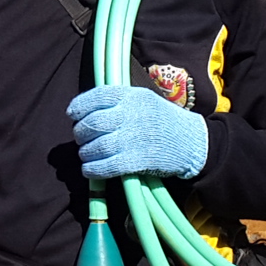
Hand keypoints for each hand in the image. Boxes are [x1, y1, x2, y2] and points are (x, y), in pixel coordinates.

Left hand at [68, 85, 208, 181]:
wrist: (192, 142)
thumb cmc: (163, 120)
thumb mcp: (144, 99)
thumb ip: (118, 101)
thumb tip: (85, 110)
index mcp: (132, 96)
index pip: (97, 96)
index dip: (80, 106)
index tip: (72, 114)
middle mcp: (132, 114)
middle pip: (92, 123)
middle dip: (80, 133)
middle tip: (82, 138)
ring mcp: (134, 138)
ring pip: (96, 146)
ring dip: (85, 153)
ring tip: (87, 154)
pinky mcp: (138, 160)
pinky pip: (107, 166)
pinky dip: (93, 169)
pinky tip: (90, 170)